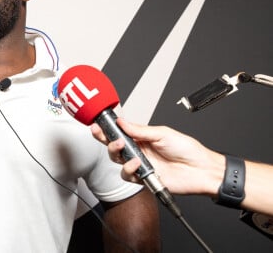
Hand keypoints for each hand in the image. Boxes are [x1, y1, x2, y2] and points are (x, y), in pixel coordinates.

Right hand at [90, 118, 223, 195]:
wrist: (201, 170)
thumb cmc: (188, 150)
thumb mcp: (163, 133)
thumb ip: (140, 130)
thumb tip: (122, 122)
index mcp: (142, 137)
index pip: (120, 131)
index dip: (108, 128)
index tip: (99, 124)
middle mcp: (139, 150)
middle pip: (113, 145)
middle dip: (105, 139)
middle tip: (105, 135)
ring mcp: (140, 164)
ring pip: (117, 160)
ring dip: (117, 154)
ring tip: (125, 149)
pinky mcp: (143, 178)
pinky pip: (127, 175)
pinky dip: (129, 169)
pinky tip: (137, 164)